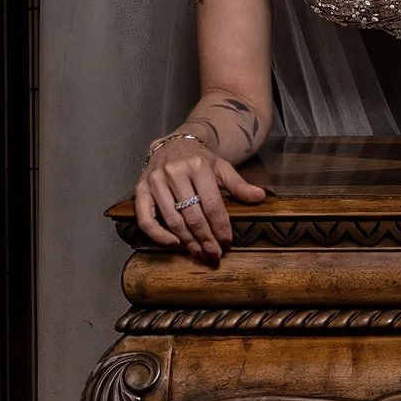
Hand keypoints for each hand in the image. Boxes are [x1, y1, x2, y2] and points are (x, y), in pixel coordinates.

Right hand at [135, 127, 267, 262]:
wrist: (173, 144)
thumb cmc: (199, 160)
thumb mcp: (221, 168)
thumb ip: (239, 185)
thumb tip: (260, 197)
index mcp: (197, 167)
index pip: (212, 205)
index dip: (220, 227)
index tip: (227, 243)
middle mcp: (174, 173)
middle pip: (193, 216)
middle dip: (205, 239)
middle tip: (214, 255)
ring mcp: (155, 182)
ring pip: (173, 220)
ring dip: (187, 242)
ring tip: (200, 254)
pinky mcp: (140, 190)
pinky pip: (146, 219)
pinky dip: (159, 235)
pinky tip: (174, 244)